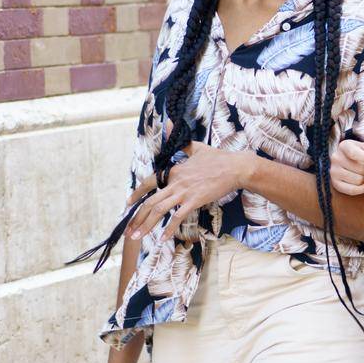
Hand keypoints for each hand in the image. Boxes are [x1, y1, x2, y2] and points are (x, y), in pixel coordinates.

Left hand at [126, 142, 247, 241]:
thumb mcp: (197, 147)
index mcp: (174, 171)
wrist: (235, 167)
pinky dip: (169, 229)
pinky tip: (162, 239)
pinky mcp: (195, 201)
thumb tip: (169, 124)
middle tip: (128, 230)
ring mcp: (184, 192)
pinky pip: (178, 217)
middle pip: (149, 202)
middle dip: (136, 218)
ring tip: (137, 237)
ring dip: (146, 225)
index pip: (148, 183)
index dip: (136, 194)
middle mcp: (175, 182)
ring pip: (158, 210)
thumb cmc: (219, 159)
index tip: (128, 204)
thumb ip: (181, 142)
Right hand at [329, 138, 363, 196]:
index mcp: (344, 146)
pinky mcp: (336, 184)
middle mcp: (336, 158)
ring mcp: (334, 172)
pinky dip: (363, 188)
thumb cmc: (363, 153)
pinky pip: (353, 190)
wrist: (353, 162)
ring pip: (359, 181)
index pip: (355, 153)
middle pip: (361, 169)